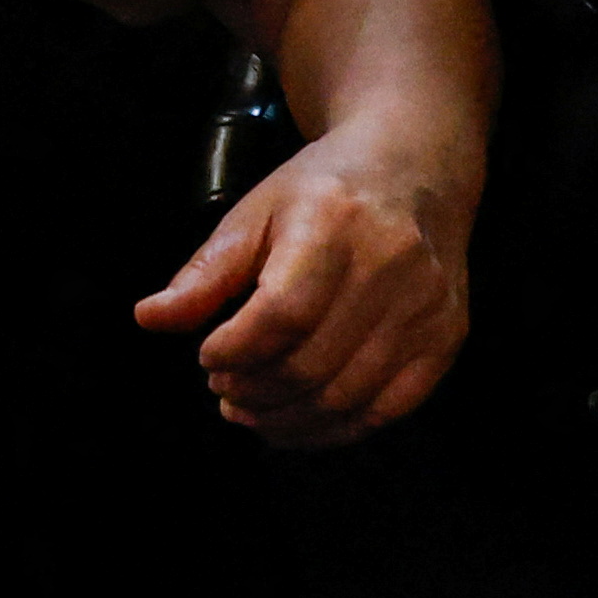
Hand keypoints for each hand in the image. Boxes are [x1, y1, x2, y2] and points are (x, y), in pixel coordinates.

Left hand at [134, 129, 469, 446]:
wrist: (413, 169)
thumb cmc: (323, 191)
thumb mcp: (255, 212)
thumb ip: (205, 272)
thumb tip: (150, 318)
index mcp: (334, 222)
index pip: (282, 313)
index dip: (236, 350)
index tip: (206, 358)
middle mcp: (390, 266)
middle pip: (312, 364)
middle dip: (253, 390)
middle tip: (222, 390)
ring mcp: (427, 307)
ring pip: (346, 396)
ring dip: (286, 418)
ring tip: (250, 409)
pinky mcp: (447, 338)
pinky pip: (386, 409)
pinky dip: (333, 429)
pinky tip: (296, 421)